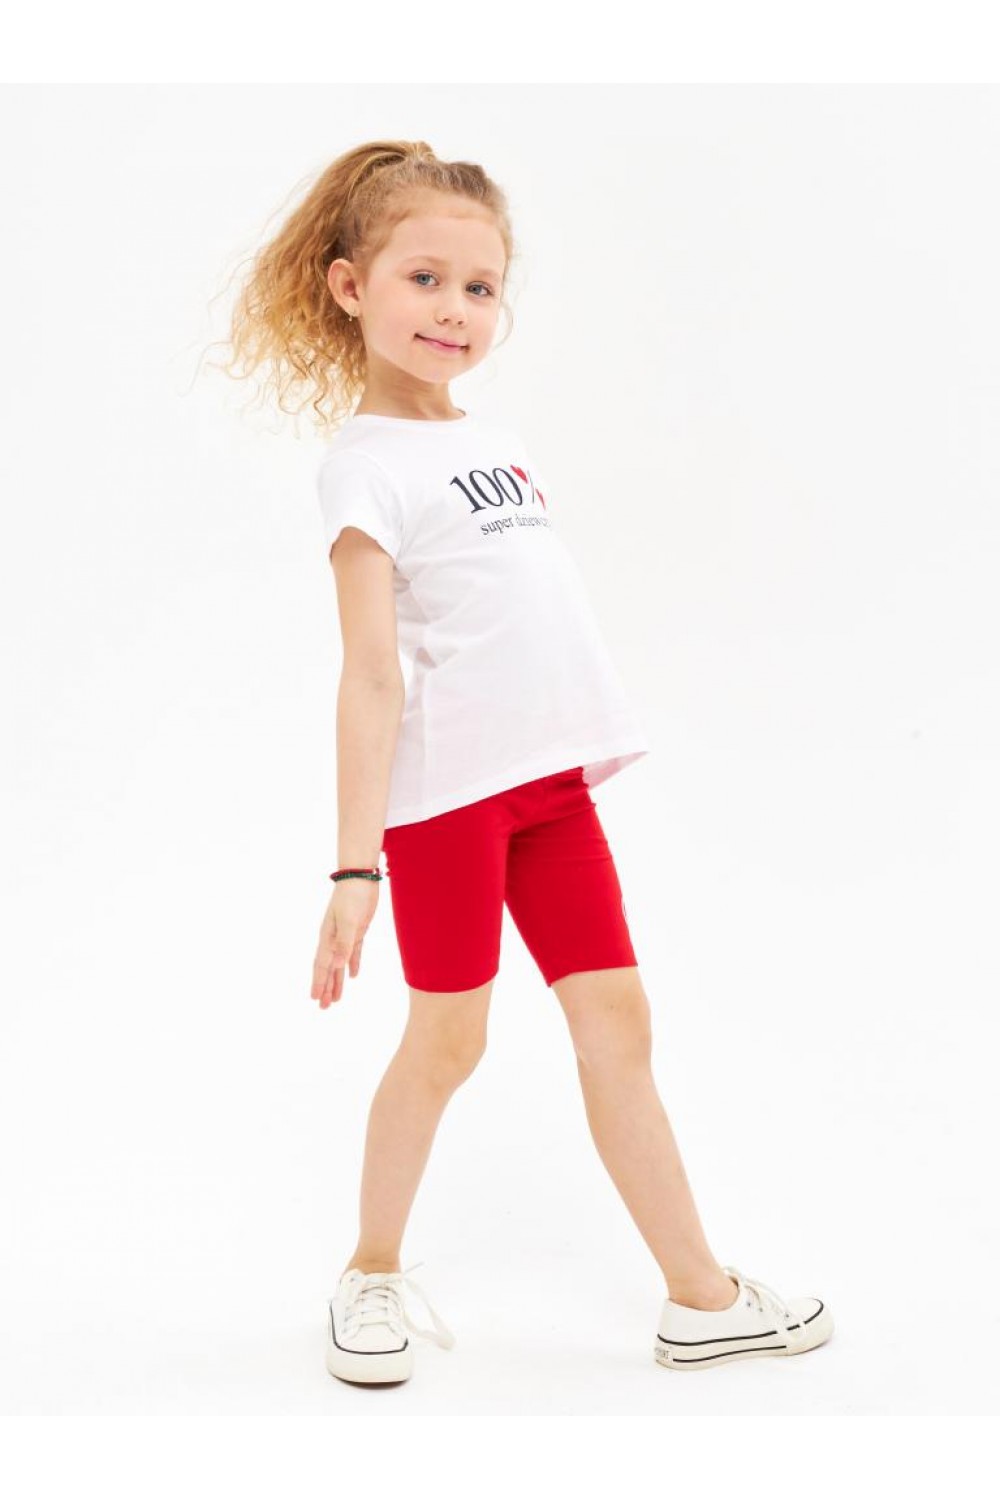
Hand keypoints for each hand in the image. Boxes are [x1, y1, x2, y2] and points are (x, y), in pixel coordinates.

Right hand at [311, 877, 380, 1007]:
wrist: (360, 877)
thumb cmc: (352, 897)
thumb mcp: (349, 921)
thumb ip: (343, 943)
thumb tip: (337, 966)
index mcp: (327, 937)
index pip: (322, 965)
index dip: (319, 982)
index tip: (315, 999)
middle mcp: (333, 939)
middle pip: (328, 968)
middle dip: (325, 987)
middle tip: (323, 1007)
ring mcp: (344, 935)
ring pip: (339, 964)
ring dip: (337, 981)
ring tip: (336, 998)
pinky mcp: (357, 930)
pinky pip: (353, 952)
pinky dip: (352, 964)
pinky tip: (353, 976)